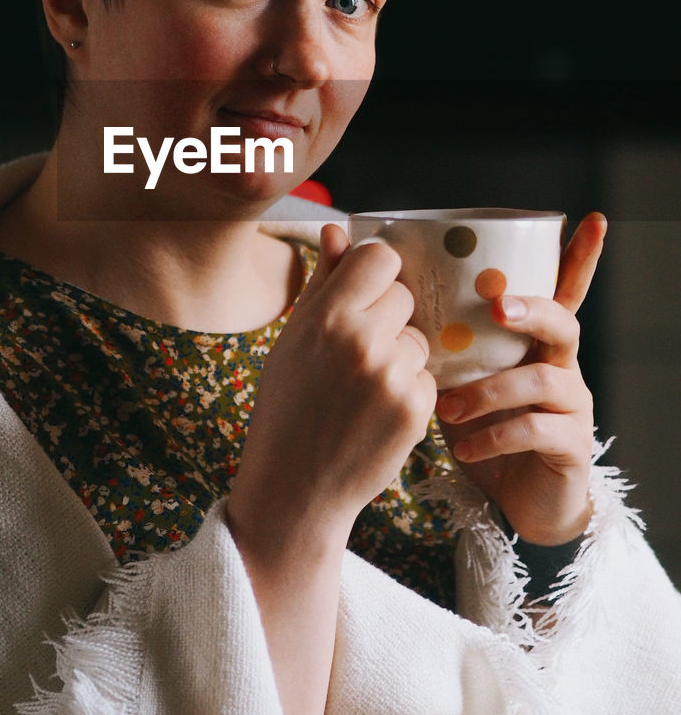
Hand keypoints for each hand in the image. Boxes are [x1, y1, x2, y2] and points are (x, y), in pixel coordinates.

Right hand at [228, 224, 436, 549]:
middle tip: (359, 351)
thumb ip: (323, 282)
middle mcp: (361, 340)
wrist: (295, 484)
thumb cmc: (287, 405)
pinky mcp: (415, 409)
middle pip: (404, 296)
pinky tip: (376, 413)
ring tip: (364, 388)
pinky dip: (409, 391)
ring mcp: (391, 376)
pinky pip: (427, 377)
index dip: (377, 272)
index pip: (380, 258)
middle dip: (389, 317)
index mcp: (327, 316)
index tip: (367, 290)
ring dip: (402, 355)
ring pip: (420, 339)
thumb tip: (337, 230)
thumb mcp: (293, 339)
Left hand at [435, 212, 606, 545]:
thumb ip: (426, 329)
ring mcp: (571, 406)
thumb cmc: (476, 424)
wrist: (507, 500)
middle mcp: (559, 364)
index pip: (562, 289)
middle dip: (531, 309)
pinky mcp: (570, 446)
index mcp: (531, 340)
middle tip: (496, 308)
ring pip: (543, 380)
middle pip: (562, 322)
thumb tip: (365, 263)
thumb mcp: (448, 371)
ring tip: (446, 406)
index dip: (580, 255)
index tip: (593, 219)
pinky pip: (537, 431)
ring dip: (490, 390)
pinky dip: (494, 437)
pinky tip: (463, 447)